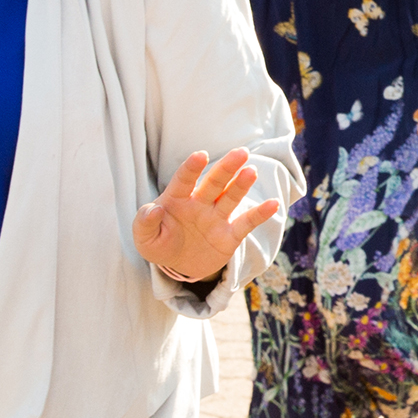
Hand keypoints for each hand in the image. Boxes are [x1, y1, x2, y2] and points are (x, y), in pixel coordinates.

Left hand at [132, 149, 282, 283]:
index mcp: (176, 199)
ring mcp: (216, 218)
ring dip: (241, 185)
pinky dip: (259, 214)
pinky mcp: (230, 235)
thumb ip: (144, 223)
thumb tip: (153, 209)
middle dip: (226, 168)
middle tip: (240, 153)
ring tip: (251, 172)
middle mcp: (199, 203)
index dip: (192, 168)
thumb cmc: (159, 243)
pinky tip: (273, 205)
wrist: (178, 264)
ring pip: (230, 198)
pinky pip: (246, 223)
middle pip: (214, 183)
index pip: (184, 180)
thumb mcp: (144, 239)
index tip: (200, 156)